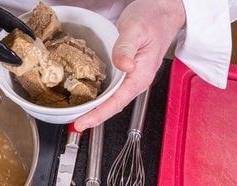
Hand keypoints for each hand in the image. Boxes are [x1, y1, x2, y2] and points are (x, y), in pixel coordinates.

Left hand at [74, 0, 185, 130]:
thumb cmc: (152, 19)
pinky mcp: (125, 72)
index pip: (117, 102)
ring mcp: (130, 78)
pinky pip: (110, 88)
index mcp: (140, 76)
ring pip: (110, 98)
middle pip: (112, 105)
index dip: (99, 115)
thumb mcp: (136, 29)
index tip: (83, 123)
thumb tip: (123, 65)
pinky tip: (84, 96)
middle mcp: (135, 81)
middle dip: (93, 116)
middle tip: (74, 123)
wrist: (162, 12)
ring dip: (94, 108)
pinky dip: (96, 96)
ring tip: (76, 114)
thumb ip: (126, 47)